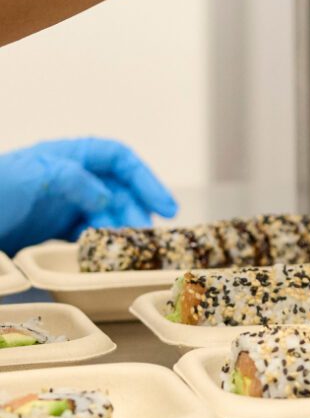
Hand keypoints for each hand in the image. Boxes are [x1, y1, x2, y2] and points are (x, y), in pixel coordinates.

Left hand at [0, 138, 176, 254]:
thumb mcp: (36, 174)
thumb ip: (75, 180)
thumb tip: (109, 197)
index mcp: (71, 155)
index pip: (120, 160)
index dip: (146, 180)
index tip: (166, 207)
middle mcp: (73, 178)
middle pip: (120, 191)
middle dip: (136, 213)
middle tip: (143, 239)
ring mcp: (64, 205)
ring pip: (107, 217)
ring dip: (120, 234)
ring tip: (125, 253)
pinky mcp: (54, 232)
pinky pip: (88, 238)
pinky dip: (100, 249)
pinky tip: (103, 261)